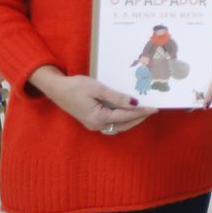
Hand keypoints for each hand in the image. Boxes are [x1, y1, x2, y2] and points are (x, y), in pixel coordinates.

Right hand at [29, 65, 156, 132]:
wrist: (56, 89)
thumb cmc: (75, 86)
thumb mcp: (97, 88)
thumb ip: (116, 97)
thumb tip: (134, 103)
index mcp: (98, 117)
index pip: (126, 116)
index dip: (141, 112)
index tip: (154, 108)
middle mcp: (96, 125)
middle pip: (124, 124)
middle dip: (139, 118)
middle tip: (152, 109)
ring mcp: (94, 125)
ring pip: (118, 126)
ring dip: (132, 120)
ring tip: (144, 111)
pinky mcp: (92, 122)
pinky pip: (112, 124)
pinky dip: (123, 119)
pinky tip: (128, 112)